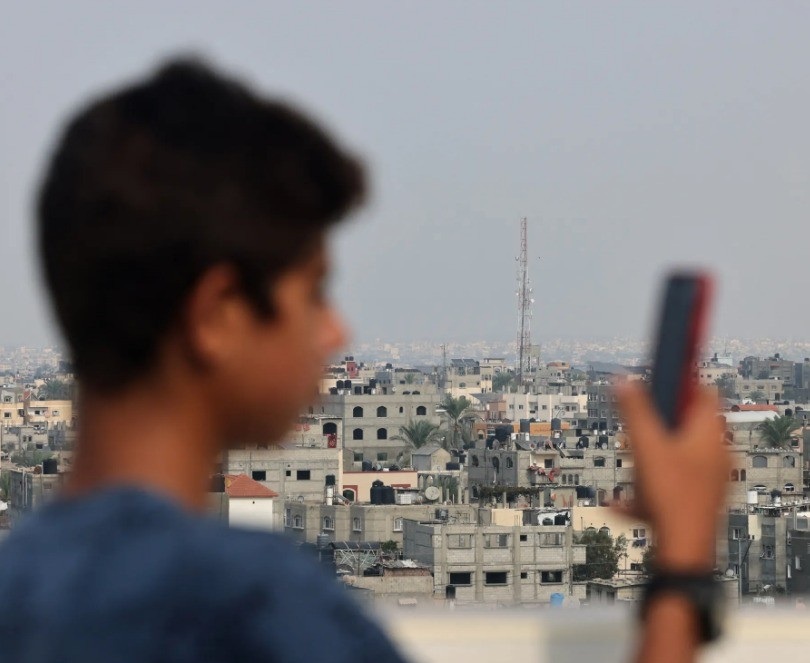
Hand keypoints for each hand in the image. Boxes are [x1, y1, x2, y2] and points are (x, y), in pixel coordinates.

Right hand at [616, 383, 728, 571]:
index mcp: (710, 436)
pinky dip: (646, 489)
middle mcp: (715, 456)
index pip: (703, 393)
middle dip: (654, 426)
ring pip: (673, 457)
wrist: (682, 553)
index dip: (680, 382)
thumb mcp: (645, 446)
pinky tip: (621, 503)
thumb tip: (623, 381)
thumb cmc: (672, 499)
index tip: (659, 378)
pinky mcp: (696, 501)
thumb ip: (634, 410)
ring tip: (631, 468)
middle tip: (635, 428)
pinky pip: (667, 486)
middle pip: (684, 426)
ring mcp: (707, 481)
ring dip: (647, 460)